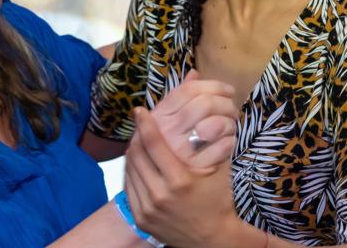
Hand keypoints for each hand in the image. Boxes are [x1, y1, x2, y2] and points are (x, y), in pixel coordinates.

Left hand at [125, 107, 239, 247]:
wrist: (212, 238)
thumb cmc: (217, 199)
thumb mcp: (217, 169)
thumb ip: (209, 141)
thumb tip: (199, 115)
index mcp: (180, 181)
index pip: (153, 144)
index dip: (145, 124)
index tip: (140, 110)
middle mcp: (160, 195)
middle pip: (137, 155)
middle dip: (136, 135)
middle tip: (139, 124)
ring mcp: (147, 209)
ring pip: (130, 170)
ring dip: (132, 152)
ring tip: (138, 140)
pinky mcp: (140, 218)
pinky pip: (129, 187)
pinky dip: (132, 171)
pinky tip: (138, 162)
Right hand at [150, 70, 237, 169]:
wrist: (170, 197)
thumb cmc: (170, 158)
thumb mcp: (167, 127)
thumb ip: (178, 101)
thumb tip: (194, 73)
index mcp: (157, 119)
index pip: (186, 91)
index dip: (212, 85)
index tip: (227, 89)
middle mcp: (165, 133)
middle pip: (204, 104)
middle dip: (225, 103)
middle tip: (233, 110)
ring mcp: (179, 153)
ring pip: (215, 125)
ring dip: (228, 123)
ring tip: (230, 127)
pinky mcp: (195, 172)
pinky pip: (223, 147)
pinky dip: (230, 142)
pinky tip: (228, 144)